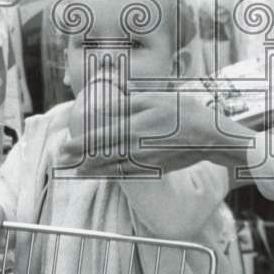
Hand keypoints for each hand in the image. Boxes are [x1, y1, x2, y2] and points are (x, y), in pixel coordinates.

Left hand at [55, 92, 252, 176]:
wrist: (210, 137)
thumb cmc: (183, 112)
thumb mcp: (154, 99)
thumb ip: (127, 103)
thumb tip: (103, 105)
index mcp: (132, 130)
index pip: (98, 139)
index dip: (79, 145)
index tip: (63, 147)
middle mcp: (134, 149)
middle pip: (100, 157)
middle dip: (79, 159)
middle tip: (62, 161)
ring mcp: (145, 162)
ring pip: (112, 168)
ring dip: (92, 170)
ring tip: (77, 172)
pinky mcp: (154, 169)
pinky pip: (127, 174)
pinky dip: (112, 175)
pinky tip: (105, 175)